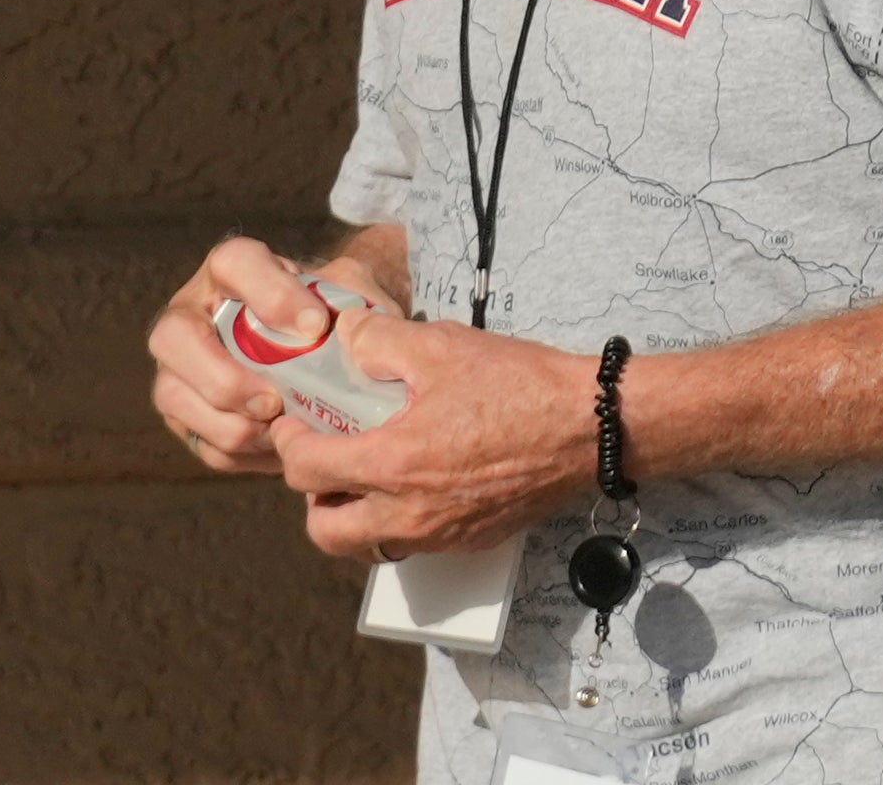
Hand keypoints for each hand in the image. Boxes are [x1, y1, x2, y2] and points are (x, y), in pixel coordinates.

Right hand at [145, 236, 390, 475]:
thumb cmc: (335, 313)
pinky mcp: (186, 414)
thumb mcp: (351, 293)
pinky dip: (239, 452)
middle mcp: (192, 313)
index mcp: (232, 270)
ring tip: (281, 430)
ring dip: (230, 425)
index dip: (272, 295)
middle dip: (224, 378)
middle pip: (174, 337)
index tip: (316, 326)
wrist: (327, 348)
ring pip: (174, 398)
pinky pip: (198, 441)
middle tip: (274, 402)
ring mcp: (178, 367)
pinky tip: (277, 447)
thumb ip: (356, 303)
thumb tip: (352, 329)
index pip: (235, 263)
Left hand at [272, 314, 590, 559]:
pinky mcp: (472, 541)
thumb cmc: (523, 386)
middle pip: (325, 530)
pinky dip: (401, 521)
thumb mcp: (445, 346)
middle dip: (314, 499)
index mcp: (393, 464)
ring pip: (368, 545)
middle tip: (329, 461)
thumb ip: (382, 340)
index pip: (306, 470)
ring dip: (356, 516)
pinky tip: (424, 482)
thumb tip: (346, 336)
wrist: (594, 426)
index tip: (293, 425)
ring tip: (372, 477)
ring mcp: (441, 534)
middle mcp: (409, 512)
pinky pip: (415, 544)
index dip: (288, 444)